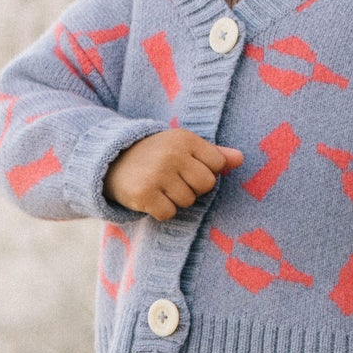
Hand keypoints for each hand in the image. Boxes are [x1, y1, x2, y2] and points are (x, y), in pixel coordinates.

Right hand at [105, 129, 243, 219]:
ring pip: (188, 201)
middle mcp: (172, 154)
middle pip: (206, 185)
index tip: (188, 167)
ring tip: (160, 186)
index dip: (206, 171)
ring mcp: (157, 174)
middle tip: (173, 179)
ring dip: (175, 199)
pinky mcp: (144, 194)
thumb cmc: (157, 155)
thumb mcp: (184, 147)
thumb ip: (214, 153)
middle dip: (193, 187)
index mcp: (186, 139)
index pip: (218, 165)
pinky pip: (169, 213)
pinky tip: (150, 197)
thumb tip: (241, 159)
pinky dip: (161, 210)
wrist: (112, 160)